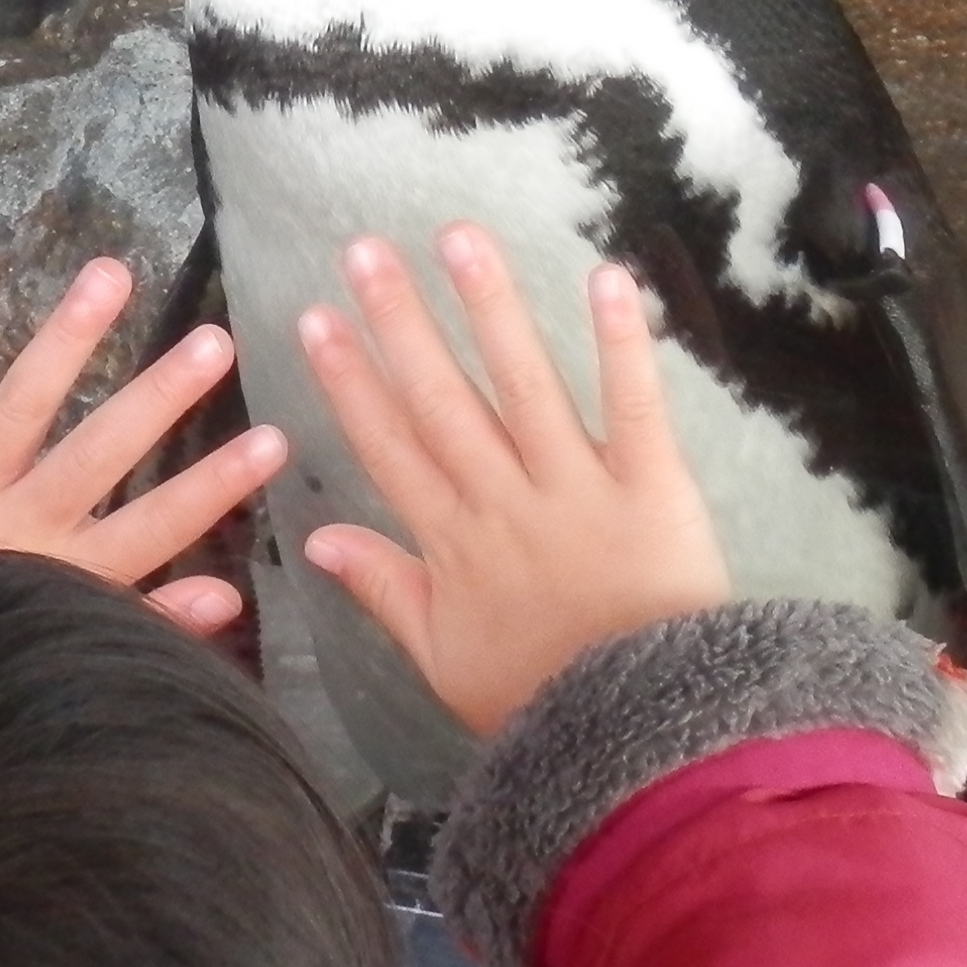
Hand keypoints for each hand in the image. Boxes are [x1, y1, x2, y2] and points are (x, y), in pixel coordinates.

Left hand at [0, 255, 287, 633]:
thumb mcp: (77, 645)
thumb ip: (151, 619)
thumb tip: (230, 596)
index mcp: (67, 570)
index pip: (156, 527)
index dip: (213, 487)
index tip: (272, 440)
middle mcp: (19, 521)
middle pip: (96, 454)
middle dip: (156, 400)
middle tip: (213, 342)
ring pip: (21, 406)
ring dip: (66, 338)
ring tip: (111, 275)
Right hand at [298, 228, 728, 731]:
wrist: (640, 730)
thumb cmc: (541, 698)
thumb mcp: (441, 658)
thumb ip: (382, 590)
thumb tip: (314, 539)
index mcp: (451, 542)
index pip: (389, 446)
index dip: (349, 381)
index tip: (315, 320)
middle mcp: (502, 500)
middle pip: (440, 399)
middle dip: (399, 322)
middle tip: (366, 250)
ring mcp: (576, 487)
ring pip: (523, 385)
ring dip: (490, 307)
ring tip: (458, 236)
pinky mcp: (652, 485)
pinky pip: (633, 405)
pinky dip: (621, 342)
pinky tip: (604, 276)